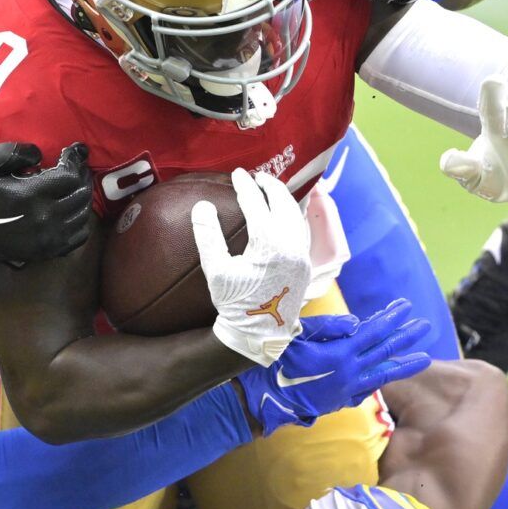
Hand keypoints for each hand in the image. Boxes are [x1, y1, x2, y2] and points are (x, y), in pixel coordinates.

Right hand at [0, 142, 92, 267]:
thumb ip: (12, 152)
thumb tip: (39, 154)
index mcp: (29, 196)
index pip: (69, 175)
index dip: (75, 159)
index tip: (75, 150)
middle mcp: (44, 219)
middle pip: (81, 194)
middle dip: (82, 176)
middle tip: (76, 166)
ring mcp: (48, 238)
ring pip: (83, 214)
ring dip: (82, 197)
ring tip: (75, 184)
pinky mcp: (47, 251)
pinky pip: (78, 236)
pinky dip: (81, 220)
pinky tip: (73, 209)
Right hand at [193, 169, 311, 365]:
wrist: (259, 334)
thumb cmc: (235, 304)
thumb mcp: (215, 271)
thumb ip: (208, 236)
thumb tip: (202, 206)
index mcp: (269, 243)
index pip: (257, 204)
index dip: (245, 186)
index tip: (237, 174)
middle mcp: (291, 245)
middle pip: (284, 203)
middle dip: (271, 186)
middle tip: (257, 176)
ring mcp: (302, 255)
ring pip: (296, 216)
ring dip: (284, 199)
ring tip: (271, 190)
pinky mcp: (305, 264)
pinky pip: (301, 230)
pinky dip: (292, 216)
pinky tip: (284, 215)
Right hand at [236, 299, 434, 432]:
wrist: (265, 400)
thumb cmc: (275, 362)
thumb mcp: (296, 337)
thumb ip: (327, 327)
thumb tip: (356, 322)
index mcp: (340, 353)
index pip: (373, 332)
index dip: (391, 318)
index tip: (407, 306)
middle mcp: (349, 372)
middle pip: (383, 351)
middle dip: (405, 337)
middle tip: (425, 325)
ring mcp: (347, 389)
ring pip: (382, 374)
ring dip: (403, 364)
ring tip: (425, 358)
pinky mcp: (341, 400)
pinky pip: (366, 389)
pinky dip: (379, 379)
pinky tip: (386, 373)